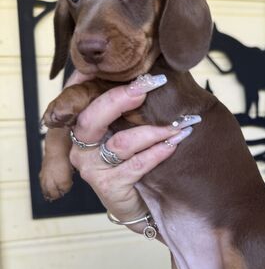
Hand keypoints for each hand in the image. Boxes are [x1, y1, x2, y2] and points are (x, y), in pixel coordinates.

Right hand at [68, 71, 195, 229]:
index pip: (80, 95)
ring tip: (181, 124)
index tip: (123, 63)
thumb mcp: (130, 129)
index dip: (95, 76)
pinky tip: (174, 143)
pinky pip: (136, 166)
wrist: (141, 205)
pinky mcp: (108, 187)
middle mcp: (81, 145)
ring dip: (154, 131)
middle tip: (152, 83)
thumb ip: (131, 106)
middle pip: (92, 116)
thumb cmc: (135, 161)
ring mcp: (92, 168)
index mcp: (83, 125)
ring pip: (121, 142)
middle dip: (122, 98)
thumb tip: (155, 71)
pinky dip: (158, 152)